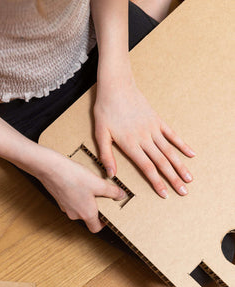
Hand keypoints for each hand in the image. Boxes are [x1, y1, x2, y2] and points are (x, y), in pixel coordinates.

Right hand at [18, 146, 127, 232]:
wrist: (51, 168)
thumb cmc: (73, 177)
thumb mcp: (98, 183)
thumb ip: (112, 191)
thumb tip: (121, 195)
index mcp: (86, 214)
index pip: (96, 228)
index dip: (103, 224)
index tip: (108, 215)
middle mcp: (74, 214)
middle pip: (88, 217)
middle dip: (95, 207)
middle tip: (101, 196)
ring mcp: (65, 207)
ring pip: (79, 207)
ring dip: (85, 200)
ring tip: (90, 186)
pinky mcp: (59, 198)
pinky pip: (71, 200)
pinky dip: (76, 194)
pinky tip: (78, 182)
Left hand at [94, 62, 195, 197]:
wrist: (116, 87)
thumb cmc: (105, 110)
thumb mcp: (100, 133)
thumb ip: (106, 155)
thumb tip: (111, 174)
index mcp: (130, 144)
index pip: (146, 167)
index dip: (156, 182)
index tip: (165, 194)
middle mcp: (144, 138)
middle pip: (161, 162)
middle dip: (173, 178)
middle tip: (184, 191)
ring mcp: (152, 128)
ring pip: (169, 150)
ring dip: (180, 165)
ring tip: (189, 178)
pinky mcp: (157, 120)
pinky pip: (172, 134)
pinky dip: (182, 144)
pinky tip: (191, 153)